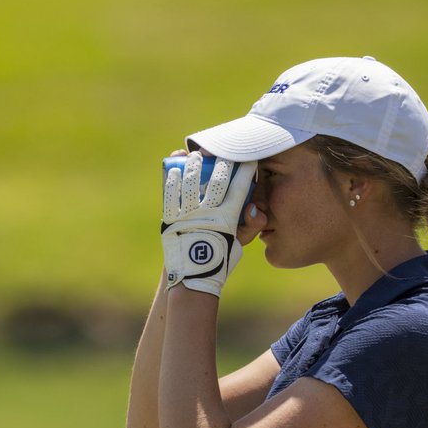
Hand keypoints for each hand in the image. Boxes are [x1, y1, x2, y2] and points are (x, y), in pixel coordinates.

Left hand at [161, 152, 256, 295]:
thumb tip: (256, 207)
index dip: (246, 170)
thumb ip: (250, 226)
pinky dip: (173, 181)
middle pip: (218, 180)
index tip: (249, 158)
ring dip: (195, 166)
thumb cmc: (219, 257)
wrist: (193, 276)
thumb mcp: (239, 244)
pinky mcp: (171, 220)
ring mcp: (188, 216)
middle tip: (224, 152)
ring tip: (197, 155)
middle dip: (223, 161)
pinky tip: (176, 170)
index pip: (239, 188)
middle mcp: (208, 215)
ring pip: (192, 183)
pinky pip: (171, 196)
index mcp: (228, 219)